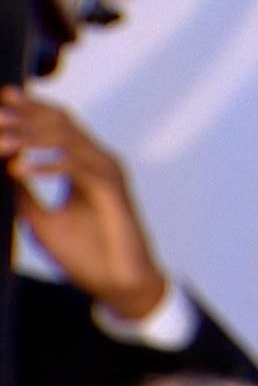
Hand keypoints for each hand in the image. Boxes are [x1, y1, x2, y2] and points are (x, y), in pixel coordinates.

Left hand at [0, 86, 166, 318]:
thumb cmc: (86, 255)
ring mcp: (108, 173)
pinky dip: (48, 163)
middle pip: (61, 122)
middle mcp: (99, 162)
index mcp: (85, 165)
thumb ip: (22, 191)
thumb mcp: (39, 218)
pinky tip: (22, 167)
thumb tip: (1, 168)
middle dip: (25, 115)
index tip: (1, 100)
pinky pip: (78, 165)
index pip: (56, 125)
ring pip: (68, 138)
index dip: (29, 109)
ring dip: (30, 135)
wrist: (117, 284)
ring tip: (1, 140)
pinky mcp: (113, 190)